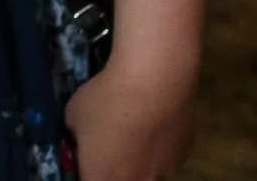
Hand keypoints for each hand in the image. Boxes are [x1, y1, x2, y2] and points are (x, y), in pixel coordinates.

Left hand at [67, 54, 195, 179]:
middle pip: (122, 180)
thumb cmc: (106, 100)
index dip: (87, 171)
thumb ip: (76, 135)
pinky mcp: (183, 157)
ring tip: (133, 133)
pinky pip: (165, 158)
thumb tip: (83, 137)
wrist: (154, 84)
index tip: (85, 158)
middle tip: (106, 149)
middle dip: (112, 169)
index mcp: (102, 177)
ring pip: (147, 173)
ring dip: (138, 161)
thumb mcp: (72, 115)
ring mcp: (164, 172)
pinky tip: (153, 124)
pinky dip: (158, 147)